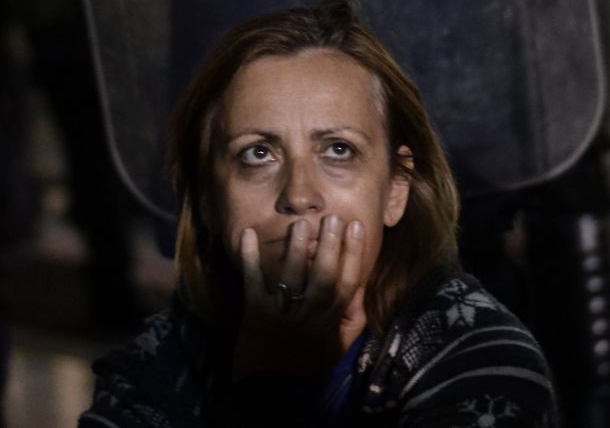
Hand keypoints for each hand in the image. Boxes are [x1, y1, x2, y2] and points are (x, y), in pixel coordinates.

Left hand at [232, 215, 366, 378]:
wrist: (270, 391)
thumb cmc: (307, 365)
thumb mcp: (337, 346)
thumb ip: (352, 317)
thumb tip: (361, 283)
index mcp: (329, 323)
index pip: (348, 284)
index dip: (354, 254)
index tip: (357, 226)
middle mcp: (309, 318)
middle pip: (324, 278)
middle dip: (330, 246)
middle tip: (332, 218)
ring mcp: (282, 315)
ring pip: (293, 278)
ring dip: (297, 248)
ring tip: (301, 224)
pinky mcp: (255, 315)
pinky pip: (254, 282)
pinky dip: (250, 258)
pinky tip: (248, 234)